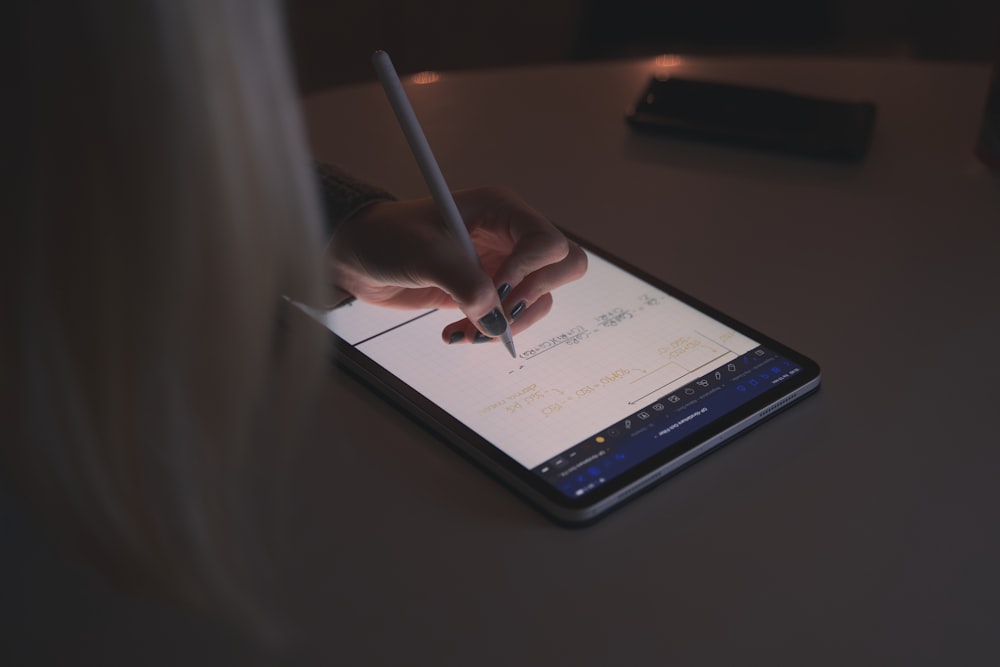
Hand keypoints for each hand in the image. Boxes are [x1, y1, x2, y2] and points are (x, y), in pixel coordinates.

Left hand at [327, 186, 586, 343]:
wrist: (358, 257)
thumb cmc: (387, 238)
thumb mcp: (425, 255)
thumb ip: (466, 285)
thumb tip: (498, 320)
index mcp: (502, 210)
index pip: (548, 242)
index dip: (530, 270)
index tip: (498, 288)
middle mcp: (510, 236)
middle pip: (563, 267)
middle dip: (535, 297)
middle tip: (500, 314)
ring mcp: (502, 265)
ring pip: (540, 300)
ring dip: (509, 324)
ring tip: (467, 332)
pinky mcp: (488, 292)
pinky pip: (511, 317)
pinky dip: (491, 332)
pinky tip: (457, 333)